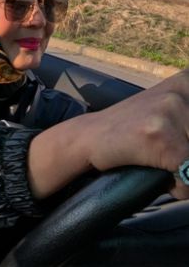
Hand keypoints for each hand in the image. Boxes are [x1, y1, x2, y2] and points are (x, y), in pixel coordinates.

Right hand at [84, 69, 188, 197]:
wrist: (88, 137)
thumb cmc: (132, 129)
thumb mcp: (170, 110)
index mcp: (188, 81)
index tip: (179, 141)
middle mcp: (183, 90)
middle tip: (173, 158)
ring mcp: (170, 110)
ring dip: (188, 173)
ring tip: (165, 165)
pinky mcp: (159, 136)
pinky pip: (188, 176)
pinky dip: (179, 187)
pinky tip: (159, 175)